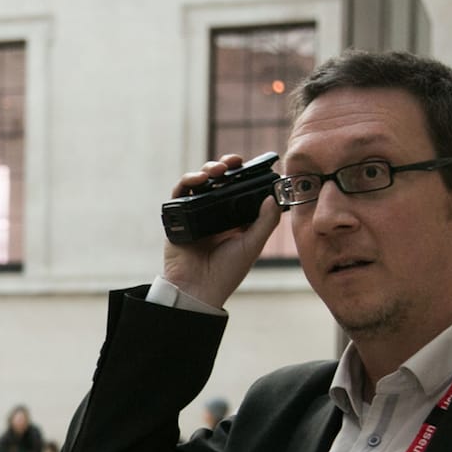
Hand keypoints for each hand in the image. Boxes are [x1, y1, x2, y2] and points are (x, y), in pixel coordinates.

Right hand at [162, 154, 282, 307]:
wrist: (197, 289)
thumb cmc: (226, 273)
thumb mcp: (252, 246)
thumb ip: (265, 222)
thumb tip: (273, 196)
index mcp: (234, 220)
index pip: (239, 190)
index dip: (244, 175)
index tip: (253, 164)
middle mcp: (214, 215)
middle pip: (219, 182)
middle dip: (226, 167)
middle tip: (233, 162)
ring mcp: (195, 214)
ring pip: (200, 183)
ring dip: (207, 171)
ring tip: (217, 170)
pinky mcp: (178, 218)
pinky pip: (180, 194)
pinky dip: (187, 182)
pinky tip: (198, 179)